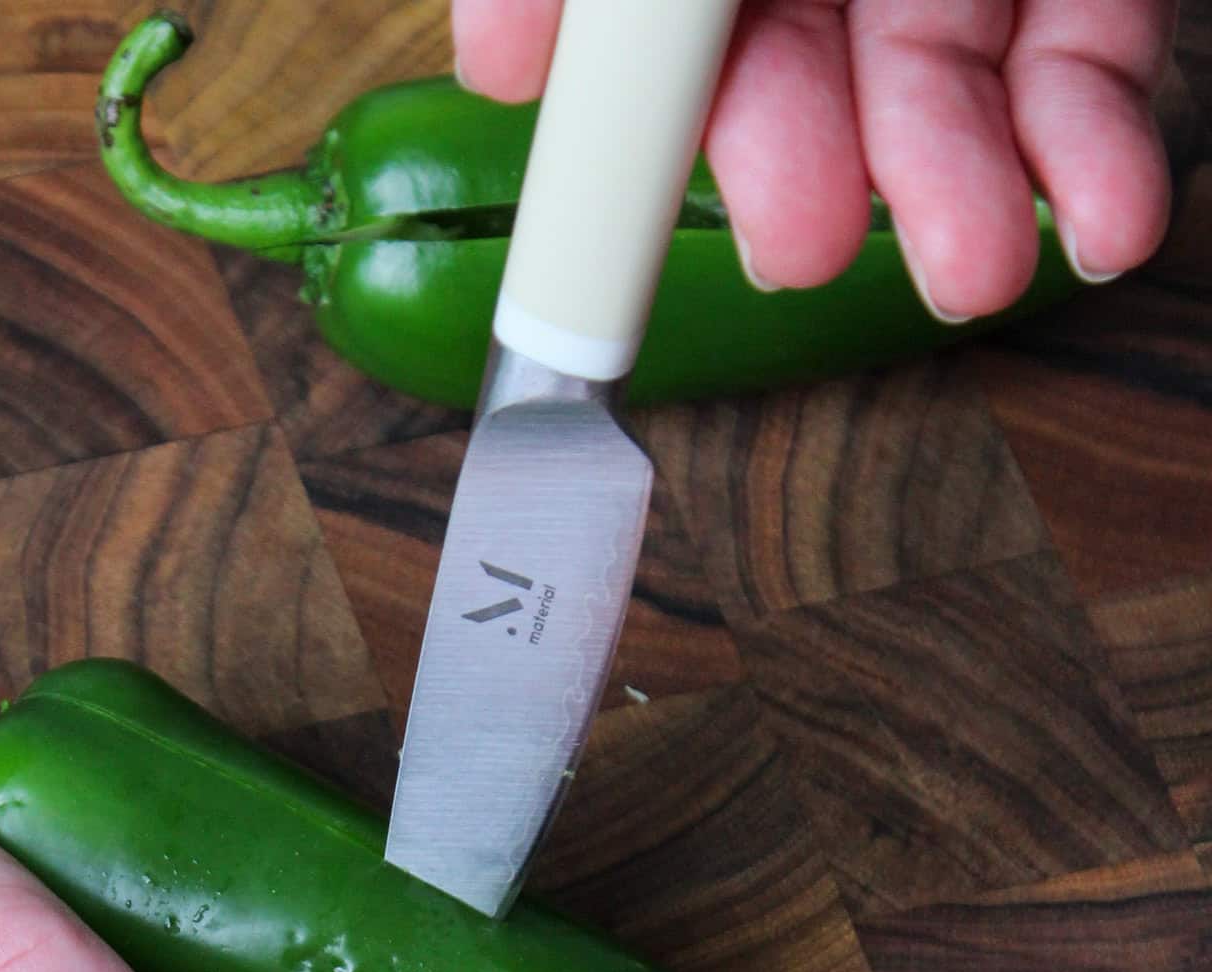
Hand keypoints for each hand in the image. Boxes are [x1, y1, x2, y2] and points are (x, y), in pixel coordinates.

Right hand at [453, 0, 1176, 317]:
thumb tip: (499, 66)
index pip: (653, 77)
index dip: (631, 173)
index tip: (600, 286)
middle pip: (804, 87)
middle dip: (811, 183)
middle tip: (799, 249)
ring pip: (953, 89)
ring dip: (962, 197)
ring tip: (971, 275)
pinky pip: (1092, 50)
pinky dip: (1099, 145)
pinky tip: (1107, 225)